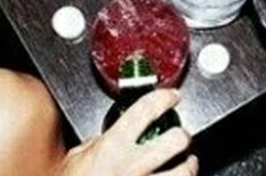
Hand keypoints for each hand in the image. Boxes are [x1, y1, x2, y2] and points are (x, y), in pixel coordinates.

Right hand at [56, 90, 197, 175]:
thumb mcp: (77, 158)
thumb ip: (98, 143)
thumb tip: (109, 134)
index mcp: (113, 146)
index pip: (146, 110)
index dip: (164, 98)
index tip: (171, 97)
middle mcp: (132, 166)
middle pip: (175, 140)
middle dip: (182, 135)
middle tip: (181, 135)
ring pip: (184, 172)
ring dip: (189, 166)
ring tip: (188, 162)